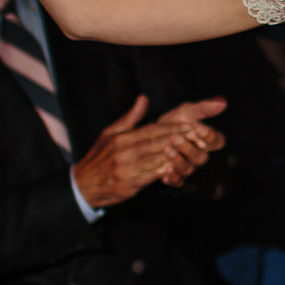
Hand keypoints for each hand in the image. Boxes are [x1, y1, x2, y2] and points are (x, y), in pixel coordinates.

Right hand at [73, 94, 224, 209]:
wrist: (83, 186)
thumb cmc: (99, 158)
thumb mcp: (110, 133)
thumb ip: (130, 118)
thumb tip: (144, 99)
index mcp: (122, 137)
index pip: (154, 129)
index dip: (175, 126)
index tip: (192, 124)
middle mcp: (125, 151)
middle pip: (159, 142)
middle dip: (181, 138)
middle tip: (201, 134)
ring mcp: (127, 168)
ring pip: (158, 158)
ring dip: (178, 153)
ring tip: (196, 149)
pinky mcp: (129, 184)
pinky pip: (152, 175)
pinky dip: (167, 170)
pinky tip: (180, 166)